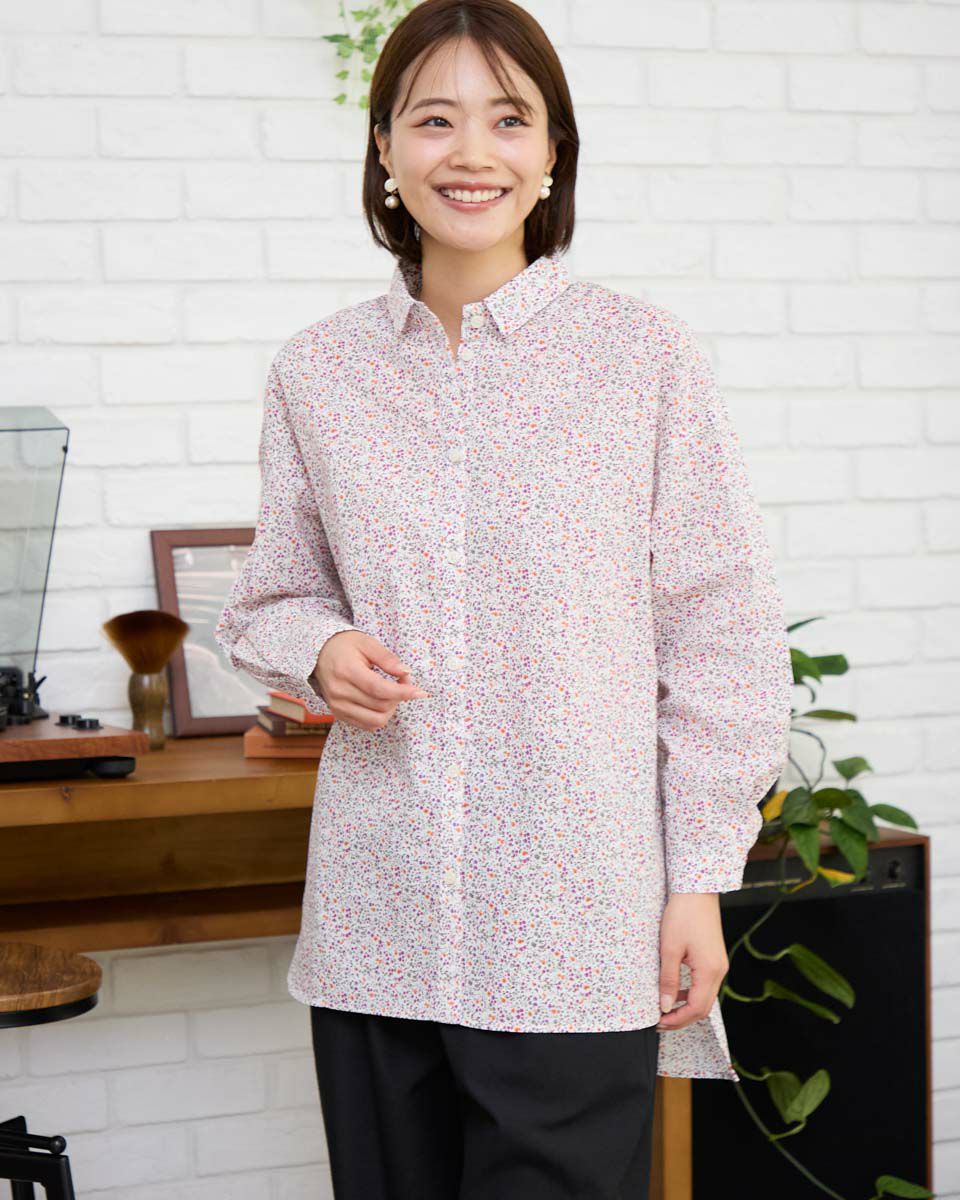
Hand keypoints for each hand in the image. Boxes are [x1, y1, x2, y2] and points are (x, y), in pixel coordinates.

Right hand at [311, 630, 429, 730]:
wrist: (319, 654)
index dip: (402, 692)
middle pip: (380, 706)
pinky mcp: (338, 714)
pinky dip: (380, 716)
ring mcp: (337, 706)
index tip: (420, 692)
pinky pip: (367, 725)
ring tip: (392, 693)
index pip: (379, 689)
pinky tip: (381, 701)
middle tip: (403, 681)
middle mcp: (340, 692)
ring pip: (375, 720)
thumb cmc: (344, 646)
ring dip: (391, 709)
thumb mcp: (366, 643)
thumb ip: (387, 658)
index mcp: (347, 671)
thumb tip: (405, 673)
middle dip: (399, 697)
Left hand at [655, 892, 728, 1031]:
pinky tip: (676, 991)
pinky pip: (705, 984)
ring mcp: (719, 964)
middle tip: (660, 1021)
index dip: (677, 1020)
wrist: (697, 891)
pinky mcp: (715, 958)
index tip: (659, 1022)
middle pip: (703, 1008)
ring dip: (686, 1007)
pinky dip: (691, 993)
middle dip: (682, 1018)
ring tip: (665, 1009)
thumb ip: (668, 980)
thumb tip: (665, 1006)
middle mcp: (719, 971)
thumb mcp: (669, 949)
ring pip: (705, 997)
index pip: (696, 1009)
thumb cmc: (683, 915)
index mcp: (709, 971)